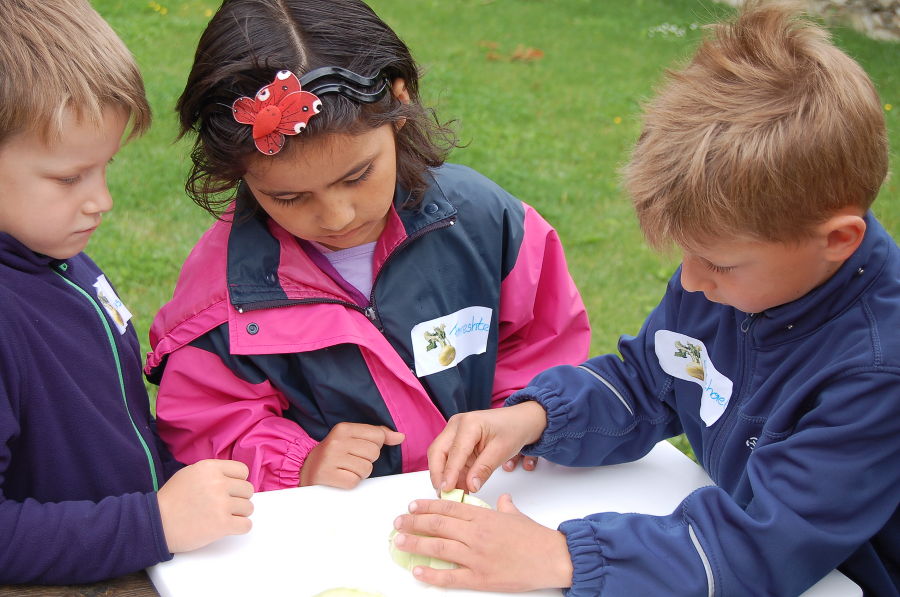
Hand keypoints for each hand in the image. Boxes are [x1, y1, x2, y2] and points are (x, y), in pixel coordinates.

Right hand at [157, 459, 253, 552]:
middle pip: (248, 490)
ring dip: (239, 514)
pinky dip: (240, 527)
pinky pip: (246, 525)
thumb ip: (212, 473)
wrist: (156, 523)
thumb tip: (233, 479)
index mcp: (210, 468)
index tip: (230, 490)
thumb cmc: (171, 500)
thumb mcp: (190, 474)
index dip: (238, 482)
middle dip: (239, 498)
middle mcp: (218, 483)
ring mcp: (221, 504)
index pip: (242, 471)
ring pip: (249, 508)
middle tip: (225, 506)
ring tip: (224, 517)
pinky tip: (229, 527)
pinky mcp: (222, 524)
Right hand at [300, 422, 404, 488]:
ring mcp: (330, 458)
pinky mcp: (326, 475)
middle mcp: (336, 441)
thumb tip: (401, 437)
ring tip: (345, 469)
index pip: (378, 436)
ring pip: (366, 469)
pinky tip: (341, 478)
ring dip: (359, 474)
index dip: (375, 446)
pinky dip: (351, 483)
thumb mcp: (353, 439)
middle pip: (374, 453)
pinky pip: (354, 481)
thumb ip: (377, 435)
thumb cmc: (335, 454)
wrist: (305, 469)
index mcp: (344, 428)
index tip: (360, 449)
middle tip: (351, 461)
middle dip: (367, 461)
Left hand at [392, 494, 572, 591]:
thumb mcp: (516, 515)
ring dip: (415, 544)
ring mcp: (476, 557)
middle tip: (398, 523)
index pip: (448, 508)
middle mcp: (476, 534)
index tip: (411, 506)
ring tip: (399, 542)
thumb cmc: (536, 538)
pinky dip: (431, 574)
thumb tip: (502, 500)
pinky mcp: (480, 577)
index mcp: (483, 516)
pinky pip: (450, 576)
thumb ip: (504, 507)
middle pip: (437, 526)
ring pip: (438, 548)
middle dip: (414, 523)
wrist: (553, 558)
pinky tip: (417, 570)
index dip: (426, 506)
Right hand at [428, 401, 546, 493]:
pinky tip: (457, 488)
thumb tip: (471, 486)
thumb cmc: (512, 430)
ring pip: (439, 456)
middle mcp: (456, 425)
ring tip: (451, 495)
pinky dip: (451, 475)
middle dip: (438, 474)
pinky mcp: (456, 442)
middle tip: (443, 494)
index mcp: (469, 423)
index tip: (446, 489)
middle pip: (438, 451)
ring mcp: (454, 433)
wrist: (518, 421)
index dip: (449, 472)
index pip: (455, 451)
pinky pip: (448, 460)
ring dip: (443, 476)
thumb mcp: (501, 451)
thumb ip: (484, 469)